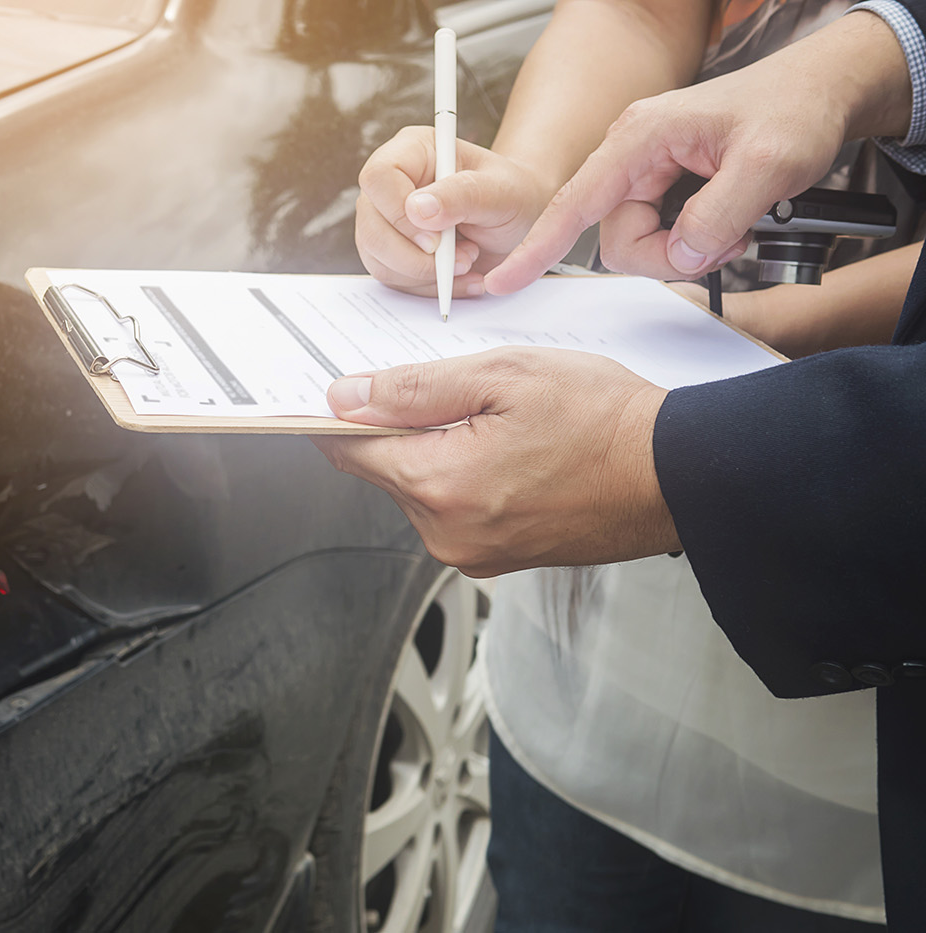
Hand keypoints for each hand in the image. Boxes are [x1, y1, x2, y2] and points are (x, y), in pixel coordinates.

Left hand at [311, 348, 678, 575]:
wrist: (678, 475)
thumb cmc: (604, 419)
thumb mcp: (504, 376)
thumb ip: (414, 389)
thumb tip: (345, 396)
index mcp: (440, 486)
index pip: (350, 450)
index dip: (341, 413)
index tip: (340, 388)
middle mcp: (447, 533)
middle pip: (387, 470)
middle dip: (406, 426)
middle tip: (460, 389)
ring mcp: (473, 553)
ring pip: (422, 489)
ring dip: (441, 451)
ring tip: (501, 421)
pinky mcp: (498, 559)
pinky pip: (456, 510)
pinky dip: (467, 477)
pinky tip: (512, 451)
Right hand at [355, 126, 559, 297]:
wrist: (517, 220)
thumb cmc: (511, 195)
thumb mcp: (500, 191)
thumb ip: (462, 194)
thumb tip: (417, 210)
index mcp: (412, 151)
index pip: (379, 178)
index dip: (399, 214)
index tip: (437, 240)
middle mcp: (389, 184)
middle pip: (371, 226)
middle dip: (416, 257)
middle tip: (464, 259)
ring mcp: (384, 219)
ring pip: (378, 258)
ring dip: (426, 274)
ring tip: (469, 261)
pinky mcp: (388, 251)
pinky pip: (393, 278)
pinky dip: (429, 287)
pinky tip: (461, 278)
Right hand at [484, 10, 910, 293]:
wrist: (820, 92)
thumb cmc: (793, 109)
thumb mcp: (770, 165)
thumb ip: (718, 217)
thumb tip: (682, 258)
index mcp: (639, 139)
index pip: (573, 204)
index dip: (538, 248)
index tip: (503, 281)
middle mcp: (633, 155)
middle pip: (617, 240)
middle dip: (668, 255)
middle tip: (728, 240)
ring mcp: (646, 172)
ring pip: (639, 243)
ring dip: (687, 250)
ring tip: (737, 225)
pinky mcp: (663, 186)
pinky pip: (661, 235)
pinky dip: (695, 242)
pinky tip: (728, 222)